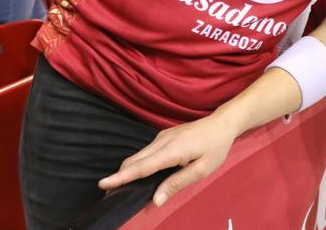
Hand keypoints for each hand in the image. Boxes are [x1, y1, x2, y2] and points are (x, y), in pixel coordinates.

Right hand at [98, 113, 236, 206]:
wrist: (221, 124)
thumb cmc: (215, 147)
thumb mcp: (202, 169)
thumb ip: (177, 183)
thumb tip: (155, 200)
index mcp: (172, 150)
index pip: (142, 167)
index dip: (122, 177)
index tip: (104, 183)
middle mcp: (162, 141)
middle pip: (135, 160)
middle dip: (120, 176)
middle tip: (108, 192)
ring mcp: (161, 137)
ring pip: (138, 155)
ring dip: (127, 170)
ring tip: (118, 186)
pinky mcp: (163, 137)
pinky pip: (145, 152)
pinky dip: (137, 163)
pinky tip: (137, 174)